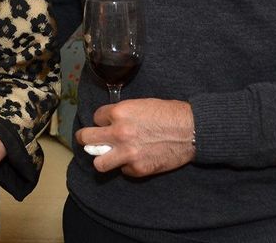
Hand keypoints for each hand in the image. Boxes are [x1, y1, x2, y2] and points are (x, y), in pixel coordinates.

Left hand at [75, 98, 195, 176]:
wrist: (190, 130)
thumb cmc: (167, 113)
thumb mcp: (139, 104)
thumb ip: (121, 113)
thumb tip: (108, 122)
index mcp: (118, 113)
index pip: (95, 118)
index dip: (102, 120)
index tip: (107, 123)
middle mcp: (119, 133)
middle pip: (86, 139)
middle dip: (85, 139)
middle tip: (87, 140)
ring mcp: (128, 153)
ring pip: (99, 163)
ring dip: (103, 159)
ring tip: (108, 156)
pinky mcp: (138, 169)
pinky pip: (123, 171)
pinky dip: (127, 166)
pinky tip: (136, 159)